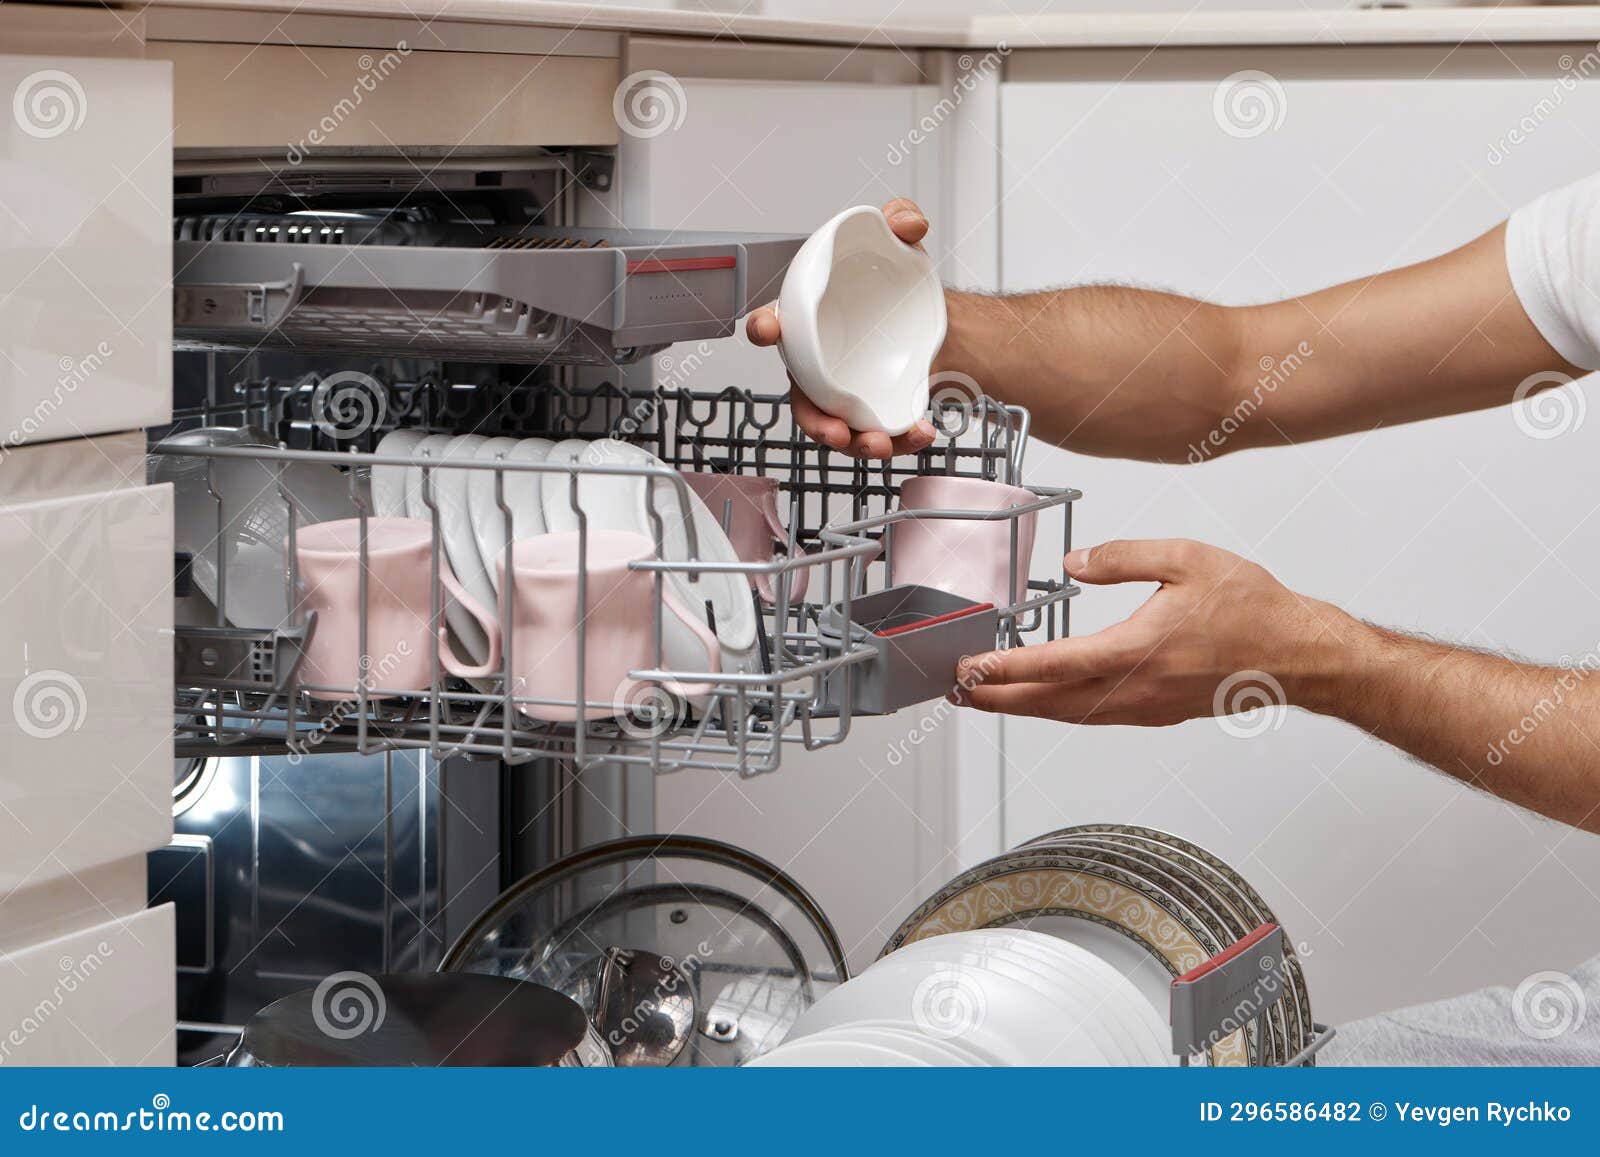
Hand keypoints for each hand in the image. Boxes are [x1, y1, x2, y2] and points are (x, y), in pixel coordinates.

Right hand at [746, 196, 939, 458]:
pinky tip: (920, 433)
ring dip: (854, 443)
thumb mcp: (896, 239)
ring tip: (880, 444)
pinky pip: (878, 431)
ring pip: (838, 426)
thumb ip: (898, 217)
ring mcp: (844, 391)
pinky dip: (898, 440)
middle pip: (804, 398)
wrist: (927, 310)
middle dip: (814, 420)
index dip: (765, 326)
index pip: (775, 323)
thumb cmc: (890, 279)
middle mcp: (818, 363)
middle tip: (834, 431)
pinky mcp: (874, 408)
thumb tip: (909, 224)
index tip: (768, 330)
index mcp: (808, 320)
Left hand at [953, 539, 1354, 724]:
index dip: (1005, 669)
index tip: (969, 669)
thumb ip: (1122, 558)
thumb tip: (1073, 564)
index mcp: (1138, 649)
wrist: (1300, 655)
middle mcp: (1137, 688)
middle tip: (957, 693)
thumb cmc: (1253, 607)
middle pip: (1050, 703)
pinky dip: (1058, 710)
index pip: (1055, 664)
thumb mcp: (1186, 558)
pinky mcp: (1156, 712)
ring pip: (1069, 715)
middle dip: (997, 700)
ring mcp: (1146, 707)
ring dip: (1023, 709)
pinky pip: (1094, 717)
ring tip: (985, 699)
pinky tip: (1043, 699)